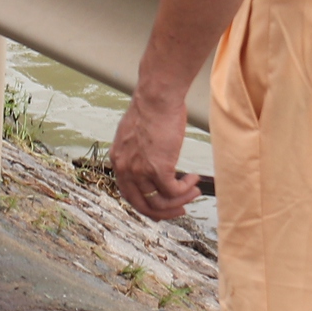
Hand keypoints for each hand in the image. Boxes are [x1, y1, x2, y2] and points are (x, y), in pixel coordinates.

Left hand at [110, 92, 202, 219]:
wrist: (156, 98)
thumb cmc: (151, 110)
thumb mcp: (135, 135)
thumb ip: (138, 153)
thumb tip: (152, 164)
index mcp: (118, 160)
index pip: (128, 194)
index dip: (146, 204)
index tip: (162, 206)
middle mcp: (125, 168)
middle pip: (143, 205)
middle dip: (164, 212)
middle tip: (180, 210)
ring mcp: (140, 170)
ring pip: (160, 202)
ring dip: (180, 201)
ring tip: (193, 192)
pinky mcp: (158, 168)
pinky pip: (174, 191)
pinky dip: (186, 190)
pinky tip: (194, 180)